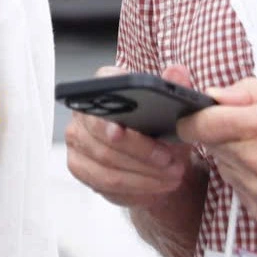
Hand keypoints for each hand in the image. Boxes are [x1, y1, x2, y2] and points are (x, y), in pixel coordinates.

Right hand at [64, 63, 204, 208]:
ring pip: (106, 160)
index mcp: (104, 86)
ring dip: (143, 171)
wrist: (157, 162)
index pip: (100, 89)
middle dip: (139, 151)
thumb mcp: (177, 111)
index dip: (107, 110)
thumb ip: (179, 88)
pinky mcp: (78, 165)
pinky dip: (135, 185)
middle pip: (102, 132)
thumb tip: (177, 71)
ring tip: (171, 173)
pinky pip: (104, 180)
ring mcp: (78, 139)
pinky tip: (156, 184)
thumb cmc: (162, 131)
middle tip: (168, 160)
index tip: (120, 131)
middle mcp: (83, 111)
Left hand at [178, 79, 256, 225]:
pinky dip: (249, 179)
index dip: (193, 118)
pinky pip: (238, 188)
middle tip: (252, 130)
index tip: (196, 116)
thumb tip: (212, 96)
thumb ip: (246, 92)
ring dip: (236, 157)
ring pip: (224, 167)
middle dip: (223, 135)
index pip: (201, 125)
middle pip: (211, 146)